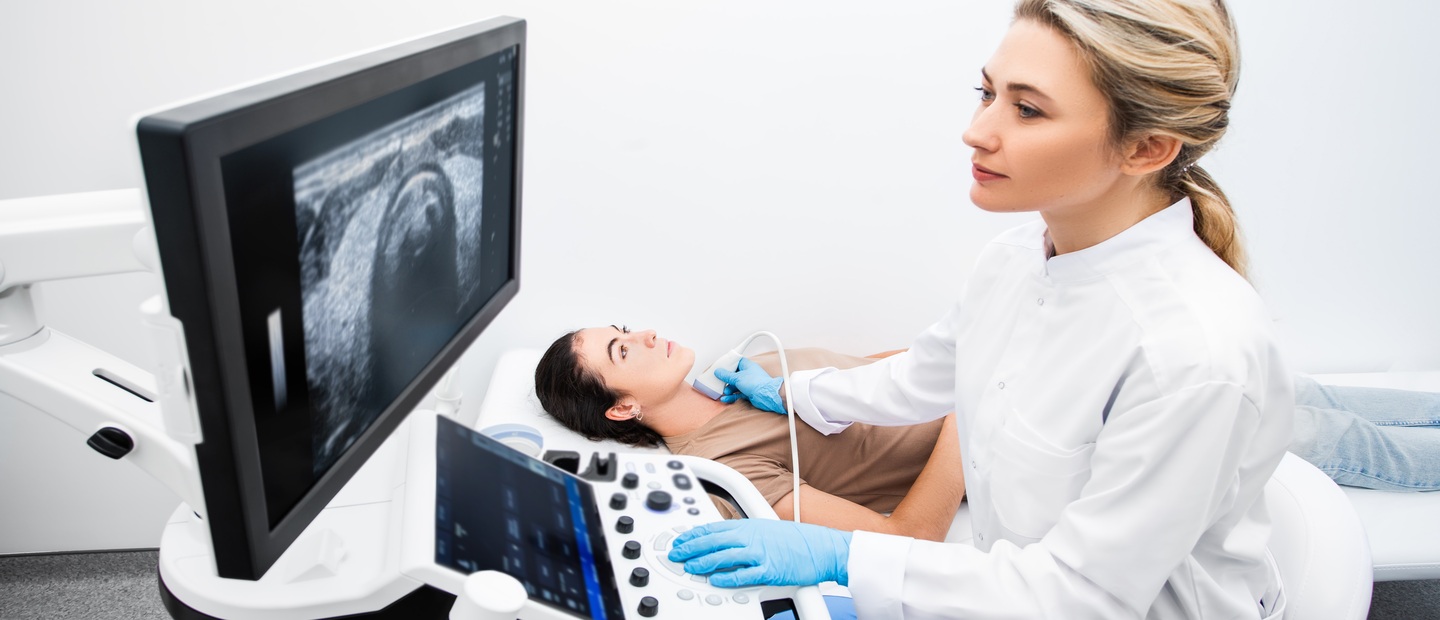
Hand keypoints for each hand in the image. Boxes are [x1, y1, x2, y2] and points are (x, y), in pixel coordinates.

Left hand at [668, 519, 850, 587]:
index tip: (680, 541)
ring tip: (690, 567)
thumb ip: (744, 534)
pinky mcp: (769, 569)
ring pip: (724, 556)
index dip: (693, 534)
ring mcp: (760, 552)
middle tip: (676, 554)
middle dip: (690, 548)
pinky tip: (715, 579)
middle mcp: (752, 536)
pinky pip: (743, 575)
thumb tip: (724, 541)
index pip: (713, 528)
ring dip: (703, 562)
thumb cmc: (798, 540)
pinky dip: (727, 577)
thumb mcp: (766, 529)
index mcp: (749, 525)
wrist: (823, 547)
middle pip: (713, 540)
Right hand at [715, 357, 785, 413]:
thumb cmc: (756, 383)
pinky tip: (726, 398)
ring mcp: (749, 384)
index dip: (728, 364)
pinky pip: (738, 394)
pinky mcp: (749, 393)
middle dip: (726, 379)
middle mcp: (748, 374)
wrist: (767, 395)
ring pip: (735, 385)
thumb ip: (726, 375)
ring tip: (724, 392)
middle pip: (734, 375)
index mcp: (747, 365)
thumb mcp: (737, 378)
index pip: (736, 362)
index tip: (720, 367)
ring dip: (728, 389)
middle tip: (719, 381)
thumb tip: (718, 371)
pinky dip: (732, 396)